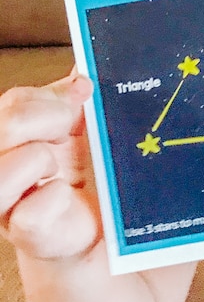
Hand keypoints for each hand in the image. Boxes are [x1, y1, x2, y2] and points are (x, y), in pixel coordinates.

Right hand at [0, 71, 100, 259]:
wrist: (96, 226)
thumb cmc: (84, 175)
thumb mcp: (82, 130)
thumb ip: (75, 101)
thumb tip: (83, 69)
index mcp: (16, 134)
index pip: (16, 101)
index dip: (52, 95)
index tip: (85, 91)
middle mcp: (2, 163)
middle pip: (7, 124)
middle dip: (49, 118)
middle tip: (70, 130)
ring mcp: (7, 201)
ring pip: (3, 170)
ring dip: (40, 160)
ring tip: (57, 169)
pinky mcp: (25, 232)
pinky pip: (30, 214)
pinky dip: (53, 199)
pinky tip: (64, 196)